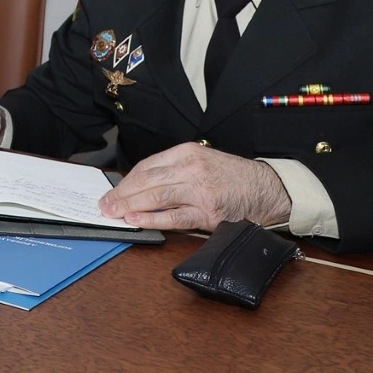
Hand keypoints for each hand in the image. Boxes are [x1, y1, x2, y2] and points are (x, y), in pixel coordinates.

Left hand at [97, 142, 292, 230]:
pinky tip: (136, 219)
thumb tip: (140, 186)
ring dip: (130, 206)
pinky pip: (174, 217)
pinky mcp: (208, 213)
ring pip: (157, 197)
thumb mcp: (203, 160)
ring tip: (114, 213)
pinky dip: (152, 219)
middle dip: (121, 194)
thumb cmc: (233, 176)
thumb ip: (175, 170)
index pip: (147, 166)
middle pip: (147, 181)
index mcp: (187, 153)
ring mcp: (200, 191)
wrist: (268, 189)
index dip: (126, 181)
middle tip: (105, 205)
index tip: (112, 192)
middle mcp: (192, 169)